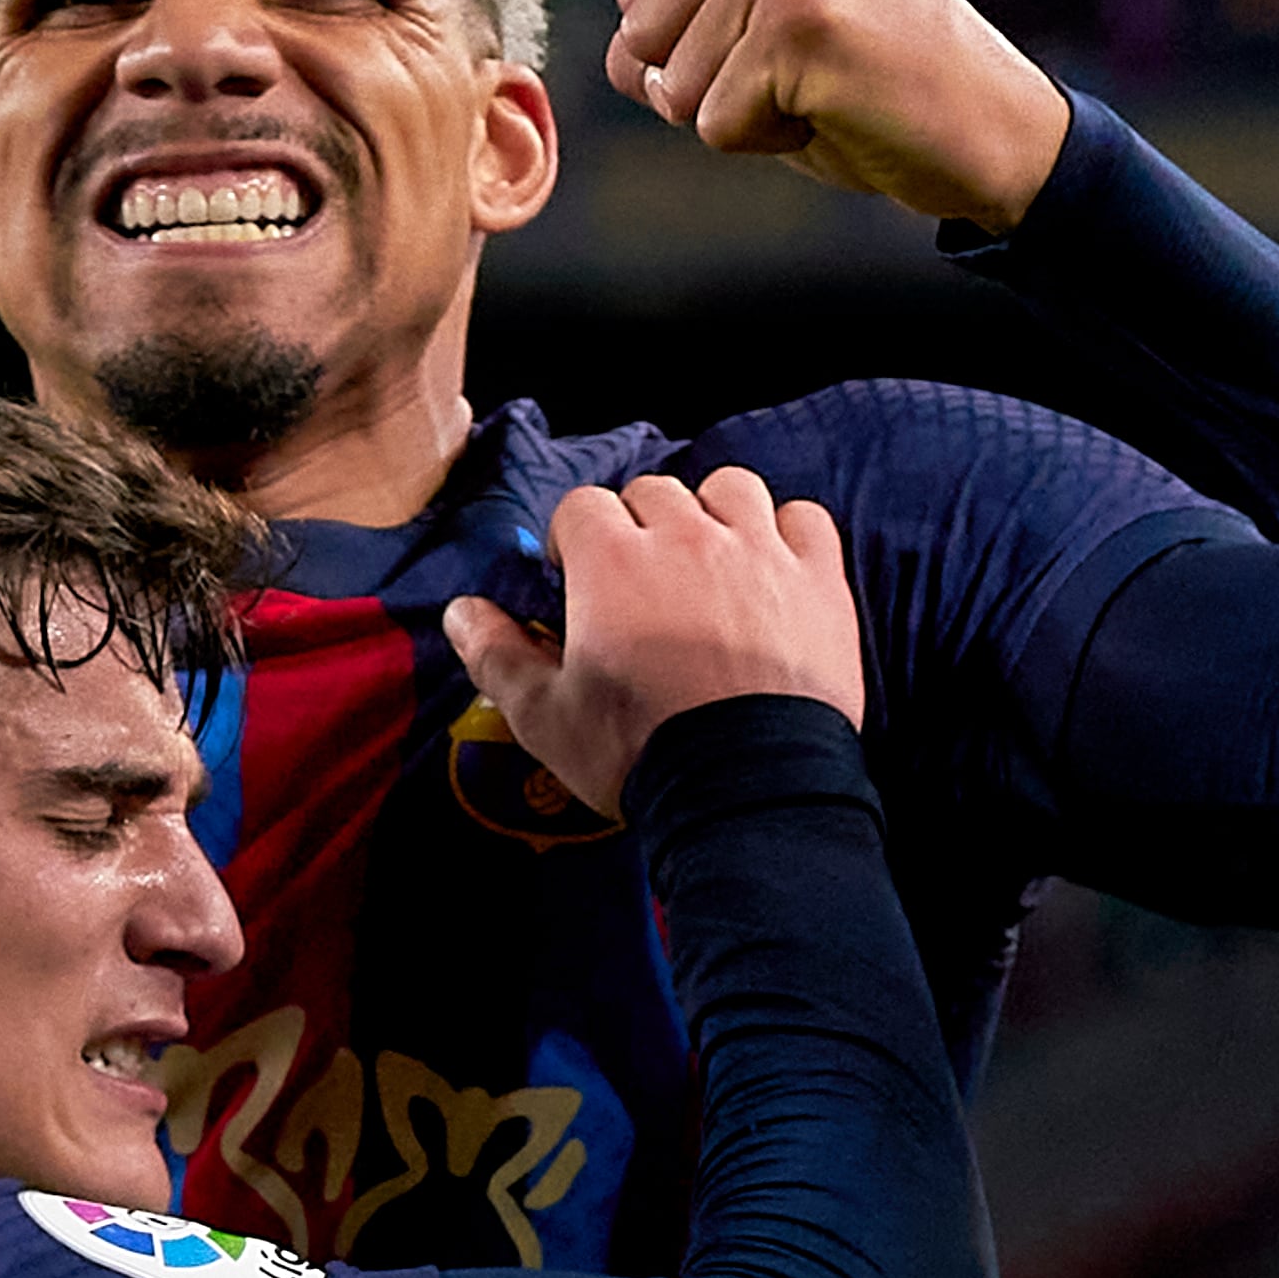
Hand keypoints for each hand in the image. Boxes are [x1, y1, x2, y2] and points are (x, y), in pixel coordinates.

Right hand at [440, 468, 861, 820]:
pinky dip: (786, 532)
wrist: (748, 790)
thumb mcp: (545, 716)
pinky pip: (805, 518)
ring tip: (707, 559)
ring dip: (712, 513)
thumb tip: (460, 611)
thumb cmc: (640, 753)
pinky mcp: (818, 580)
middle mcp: (686, 537)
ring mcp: (759, 553)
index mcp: (611, 562)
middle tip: (638, 579)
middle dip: (638, 525)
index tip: (576, 579)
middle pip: (653, 492)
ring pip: (731, 488)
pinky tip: (772, 566)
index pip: (580, 507)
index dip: (573, 541)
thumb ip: (496, 656)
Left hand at [606, 0, 1069, 230]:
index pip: (635, 1)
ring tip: (828, 84)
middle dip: (710, 85)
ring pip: (673, 90)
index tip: (795, 41)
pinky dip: (770, 141)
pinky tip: (840, 108)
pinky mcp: (800, 28)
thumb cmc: (873, 81)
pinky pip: (716, 126)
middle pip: (638, 42)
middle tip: (810, 68)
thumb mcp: (767, 16)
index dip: (703, 53)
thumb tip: (617, 55)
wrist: (997, 127)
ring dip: (744, 114)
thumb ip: (682, 12)